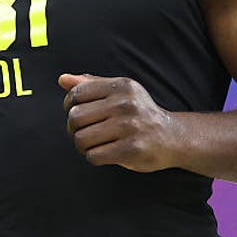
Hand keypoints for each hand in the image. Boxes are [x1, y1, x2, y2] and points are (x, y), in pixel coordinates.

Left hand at [59, 73, 178, 172]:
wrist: (173, 137)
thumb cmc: (140, 114)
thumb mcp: (120, 92)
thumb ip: (91, 85)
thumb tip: (62, 79)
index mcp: (121, 86)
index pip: (76, 94)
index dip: (69, 107)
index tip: (79, 115)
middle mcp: (126, 103)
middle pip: (75, 117)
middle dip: (74, 129)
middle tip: (86, 133)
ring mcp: (129, 127)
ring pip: (81, 139)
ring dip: (83, 146)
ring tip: (95, 144)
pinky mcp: (132, 149)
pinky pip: (93, 156)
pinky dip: (94, 157)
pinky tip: (105, 153)